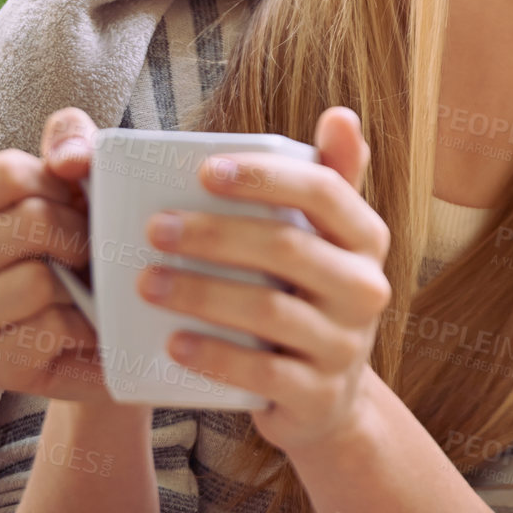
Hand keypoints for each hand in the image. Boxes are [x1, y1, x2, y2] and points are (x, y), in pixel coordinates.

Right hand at [0, 108, 114, 401]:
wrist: (118, 323)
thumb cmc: (92, 237)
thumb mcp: (86, 175)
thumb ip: (72, 139)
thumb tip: (70, 160)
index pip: (7, 173)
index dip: (61, 183)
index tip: (78, 202)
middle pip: (28, 223)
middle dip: (81, 232)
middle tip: (94, 249)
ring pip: (35, 280)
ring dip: (82, 282)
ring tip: (89, 288)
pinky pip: (46, 333)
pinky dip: (84, 327)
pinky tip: (89, 327)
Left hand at [136, 106, 390, 459]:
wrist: (326, 397)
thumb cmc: (309, 296)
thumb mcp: (325, 239)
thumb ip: (329, 178)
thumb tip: (342, 114)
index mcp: (366, 237)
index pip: (325, 190)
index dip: (264, 177)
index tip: (203, 170)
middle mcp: (366, 288)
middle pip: (288, 248)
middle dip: (215, 235)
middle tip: (154, 228)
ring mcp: (345, 346)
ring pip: (270, 313)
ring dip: (201, 294)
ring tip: (146, 283)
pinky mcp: (317, 395)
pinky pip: (262, 374)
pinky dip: (214, 356)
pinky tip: (172, 341)